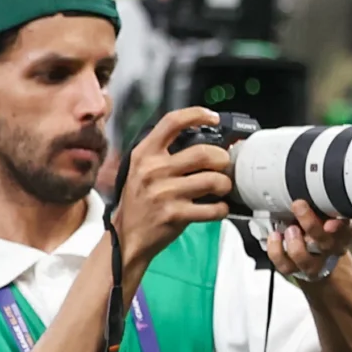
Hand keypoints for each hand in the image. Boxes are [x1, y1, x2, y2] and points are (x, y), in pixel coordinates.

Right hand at [114, 107, 233, 285]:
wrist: (126, 237)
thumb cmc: (140, 201)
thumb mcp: (142, 170)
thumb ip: (165, 154)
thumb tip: (204, 142)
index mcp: (144, 154)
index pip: (171, 122)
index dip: (197, 114)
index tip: (214, 117)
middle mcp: (153, 170)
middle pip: (204, 152)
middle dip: (223, 159)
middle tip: (224, 166)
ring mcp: (164, 193)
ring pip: (213, 180)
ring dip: (225, 185)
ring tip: (222, 188)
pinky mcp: (174, 214)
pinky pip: (213, 208)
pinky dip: (222, 209)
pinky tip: (217, 208)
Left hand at [260, 199, 351, 284]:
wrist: (318, 256)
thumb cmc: (322, 229)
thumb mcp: (330, 212)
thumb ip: (328, 203)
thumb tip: (317, 187)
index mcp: (344, 232)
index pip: (350, 228)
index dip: (342, 226)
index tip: (330, 222)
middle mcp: (330, 248)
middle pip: (325, 241)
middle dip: (311, 224)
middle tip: (299, 205)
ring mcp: (312, 261)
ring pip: (305, 259)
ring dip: (295, 243)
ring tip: (289, 229)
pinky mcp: (294, 268)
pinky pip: (285, 265)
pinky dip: (276, 250)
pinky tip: (275, 236)